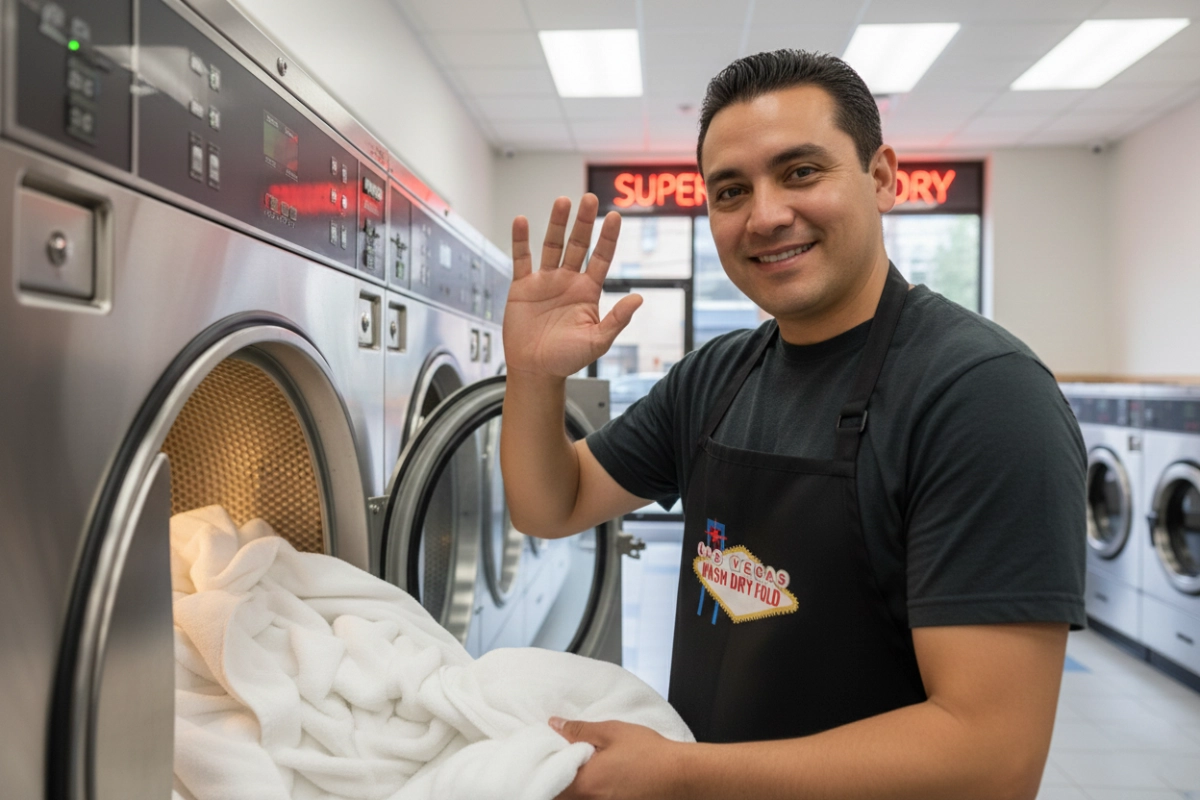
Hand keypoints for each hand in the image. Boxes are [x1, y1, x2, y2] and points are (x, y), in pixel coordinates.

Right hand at [503, 195, 642, 377]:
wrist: (536, 370)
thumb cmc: (567, 359)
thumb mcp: (597, 341)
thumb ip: (617, 319)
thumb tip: (639, 299)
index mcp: (588, 291)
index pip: (601, 257)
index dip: (607, 237)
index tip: (614, 216)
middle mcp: (568, 281)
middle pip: (578, 244)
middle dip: (583, 222)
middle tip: (588, 198)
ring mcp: (545, 281)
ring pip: (552, 245)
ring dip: (556, 224)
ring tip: (561, 201)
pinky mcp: (522, 287)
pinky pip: (521, 258)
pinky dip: (520, 240)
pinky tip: (522, 221)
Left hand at [551, 717, 687, 799]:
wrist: (682, 776)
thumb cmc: (649, 753)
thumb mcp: (612, 732)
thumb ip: (579, 730)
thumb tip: (554, 724)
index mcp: (585, 784)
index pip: (548, 785)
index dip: (542, 772)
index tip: (541, 759)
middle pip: (561, 797)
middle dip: (555, 782)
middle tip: (559, 763)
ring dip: (572, 789)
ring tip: (578, 770)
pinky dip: (590, 792)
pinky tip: (598, 779)